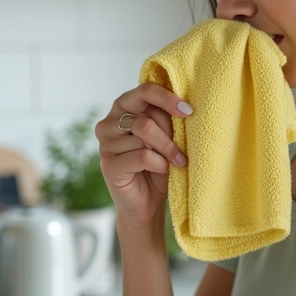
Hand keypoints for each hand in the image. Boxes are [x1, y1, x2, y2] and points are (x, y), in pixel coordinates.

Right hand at [96, 82, 192, 228]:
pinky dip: (159, 163)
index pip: (145, 90)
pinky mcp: (108, 164)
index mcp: (124, 107)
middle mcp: (109, 121)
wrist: (147, 204)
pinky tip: (163, 170)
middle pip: (146, 116)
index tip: (189, 111)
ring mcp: (105, 143)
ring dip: (167, 150)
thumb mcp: (166, 136)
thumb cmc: (160, 165)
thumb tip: (184, 106)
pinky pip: (142, 155)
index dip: (168, 98)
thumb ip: (167, 118)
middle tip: (183, 150)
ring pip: (145, 134)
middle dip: (171, 133)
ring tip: (176, 162)